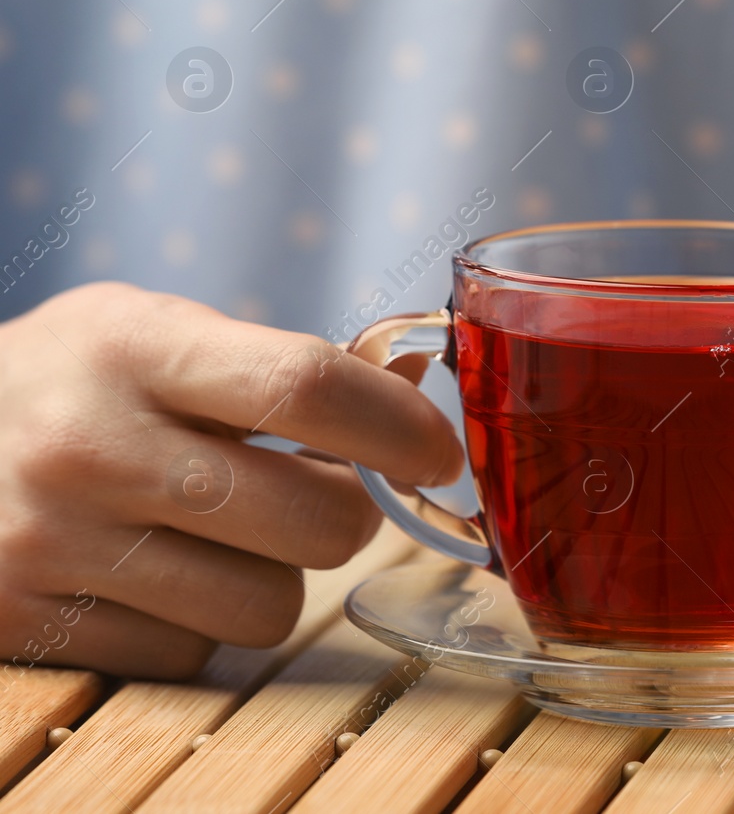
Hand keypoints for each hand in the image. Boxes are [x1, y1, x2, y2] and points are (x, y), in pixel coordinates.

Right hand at [0, 282, 461, 677]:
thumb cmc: (67, 382)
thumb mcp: (154, 334)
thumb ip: (281, 362)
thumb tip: (415, 379)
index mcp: (133, 348)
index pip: (306, 385)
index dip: (399, 426)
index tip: (437, 451)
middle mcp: (89, 446)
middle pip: (315, 520)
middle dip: (350, 515)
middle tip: (323, 494)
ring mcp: (52, 544)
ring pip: (268, 606)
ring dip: (274, 577)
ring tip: (219, 533)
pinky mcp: (28, 627)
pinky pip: (192, 655)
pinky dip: (196, 624)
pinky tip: (151, 575)